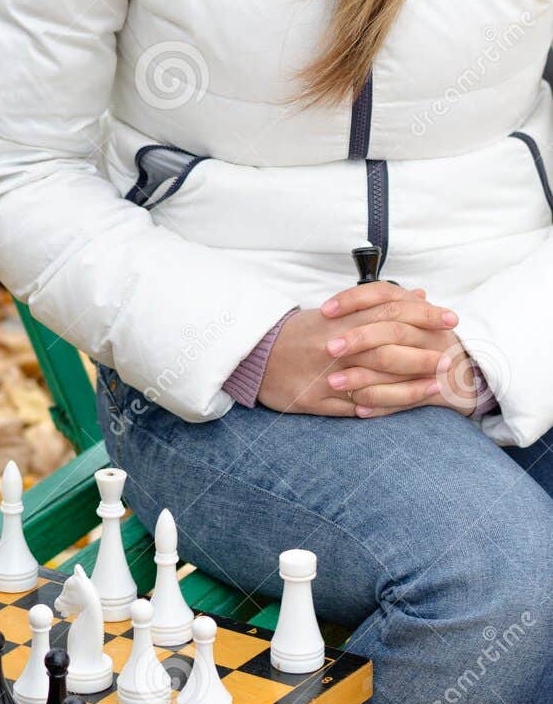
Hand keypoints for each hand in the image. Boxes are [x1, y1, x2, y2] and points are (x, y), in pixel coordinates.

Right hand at [259, 283, 454, 415]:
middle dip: (422, 353)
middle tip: (450, 356)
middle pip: (385, 348)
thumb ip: (376, 305)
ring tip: (437, 385)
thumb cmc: (300, 334)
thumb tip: (417, 294)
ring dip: (409, 385)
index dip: (423, 314)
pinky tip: (403, 408)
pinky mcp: (314, 401)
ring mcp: (323, 375)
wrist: (254, 357)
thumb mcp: (334, 313)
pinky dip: (380, 408)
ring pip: (374, 382)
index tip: (450, 318)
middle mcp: (332, 346)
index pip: (388, 311)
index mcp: (338, 320)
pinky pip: (353, 407)